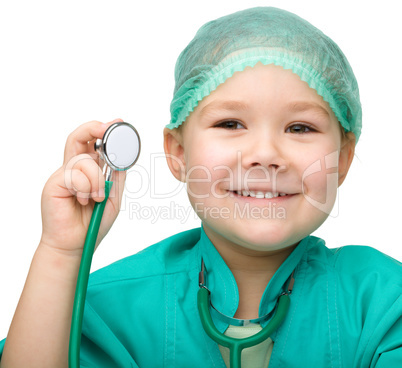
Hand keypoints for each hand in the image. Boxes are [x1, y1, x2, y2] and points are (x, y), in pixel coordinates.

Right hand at [39, 119, 126, 255]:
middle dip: (94, 128)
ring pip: (83, 159)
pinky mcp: (55, 183)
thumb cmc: (93, 223)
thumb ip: (115, 177)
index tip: (118, 122)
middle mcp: (74, 169)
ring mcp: (63, 175)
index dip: (105, 132)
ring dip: (96, 178)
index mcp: (89, 171)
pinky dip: (86, 187)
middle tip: (108, 127)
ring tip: (97, 197)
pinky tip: (85, 201)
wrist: (75, 245)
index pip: (93, 144)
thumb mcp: (113, 197)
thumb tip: (123, 156)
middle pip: (78, 137)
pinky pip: (75, 174)